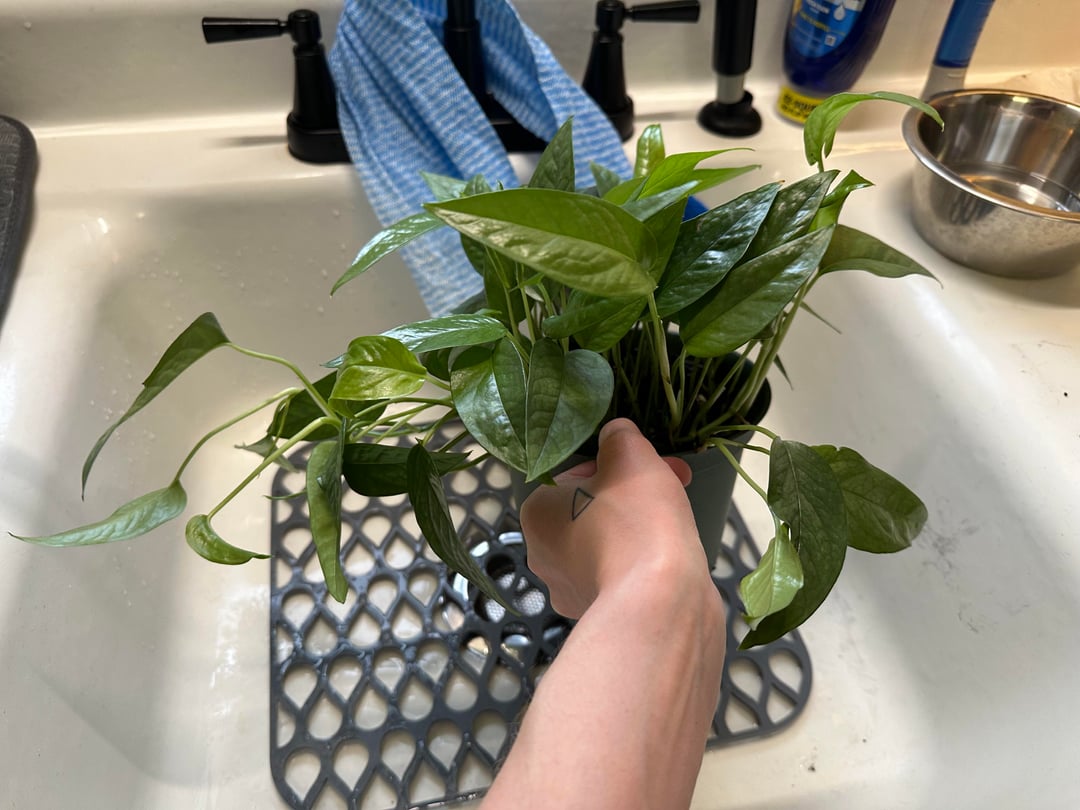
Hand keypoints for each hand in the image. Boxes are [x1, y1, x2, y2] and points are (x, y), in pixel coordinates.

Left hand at [519, 418, 712, 618]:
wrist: (661, 601)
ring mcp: (570, 591)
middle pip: (594, 508)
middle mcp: (544, 555)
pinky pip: (623, 574)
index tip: (651, 463)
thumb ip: (618, 436)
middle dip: (634, 493)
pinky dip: (645, 561)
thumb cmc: (636, 519)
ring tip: (678, 518)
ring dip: (641, 525)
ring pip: (610, 541)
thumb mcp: (629, 455)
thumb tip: (616, 434)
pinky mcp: (602, 615)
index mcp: (537, 513)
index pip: (577, 475)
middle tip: (674, 481)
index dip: (620, 464)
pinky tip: (671, 556)